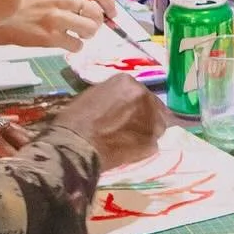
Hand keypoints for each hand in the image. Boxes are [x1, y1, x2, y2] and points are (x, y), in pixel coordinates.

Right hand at [0, 0, 117, 51]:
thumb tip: (96, 0)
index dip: (110, 4)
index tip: (112, 12)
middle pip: (97, 14)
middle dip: (96, 22)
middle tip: (88, 24)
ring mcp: (56, 18)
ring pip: (90, 30)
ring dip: (86, 33)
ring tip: (76, 31)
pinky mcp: (50, 36)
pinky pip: (77, 44)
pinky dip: (74, 44)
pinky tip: (64, 40)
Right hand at [53, 74, 169, 170]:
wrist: (76, 144)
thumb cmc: (75, 119)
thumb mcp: (93, 95)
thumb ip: (114, 95)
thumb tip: (119, 103)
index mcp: (128, 83)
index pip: (138, 91)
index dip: (132, 103)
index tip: (125, 111)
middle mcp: (145, 97)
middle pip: (153, 106)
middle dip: (144, 114)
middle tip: (129, 126)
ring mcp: (152, 121)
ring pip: (157, 125)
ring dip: (147, 130)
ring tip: (129, 139)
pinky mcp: (152, 142)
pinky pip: (151, 143)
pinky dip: (143, 146)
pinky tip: (128, 151)